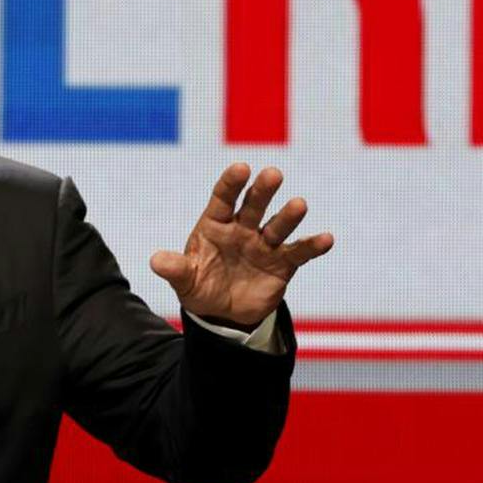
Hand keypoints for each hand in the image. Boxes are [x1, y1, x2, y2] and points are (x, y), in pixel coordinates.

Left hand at [149, 164, 333, 329]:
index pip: (223, 198)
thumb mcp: (185, 280)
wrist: (223, 314)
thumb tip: (156, 261)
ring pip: (278, 225)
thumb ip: (175, 269)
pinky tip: (326, 238)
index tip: (241, 168)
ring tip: (299, 204)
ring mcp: (264, 244)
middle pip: (253, 205)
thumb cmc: (200, 287)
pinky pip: (299, 252)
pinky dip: (313, 245)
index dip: (231, 183)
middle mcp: (243, 229)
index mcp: (216, 225)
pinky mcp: (283, 264)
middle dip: (263, 190)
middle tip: (273, 174)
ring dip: (289, 215)